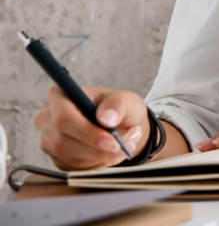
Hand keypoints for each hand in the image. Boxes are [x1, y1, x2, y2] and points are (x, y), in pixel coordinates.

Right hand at [34, 86, 148, 170]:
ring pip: (69, 158)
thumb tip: (106, 118)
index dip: (86, 132)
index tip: (112, 141)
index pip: (63, 118)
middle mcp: (47, 118)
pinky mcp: (56, 158)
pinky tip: (108, 153)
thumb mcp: (125, 100)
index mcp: (59, 96)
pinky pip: (74, 168)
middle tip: (122, 147)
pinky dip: (97, 164)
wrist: (121, 126)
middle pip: (62, 142)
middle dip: (96, 149)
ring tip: (122, 147)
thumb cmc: (119, 109)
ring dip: (100, 157)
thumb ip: (117, 105)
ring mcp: (49, 140)